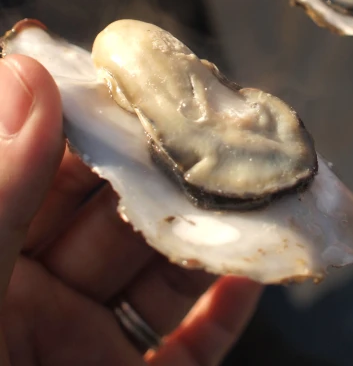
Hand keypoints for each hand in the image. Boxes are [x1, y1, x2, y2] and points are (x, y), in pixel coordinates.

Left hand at [0, 55, 261, 365]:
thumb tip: (27, 77)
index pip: (54, 165)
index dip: (102, 119)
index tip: (151, 78)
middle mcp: (41, 297)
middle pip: (123, 212)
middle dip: (177, 170)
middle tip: (225, 128)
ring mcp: (91, 344)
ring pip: (167, 269)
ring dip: (218, 230)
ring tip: (261, 187)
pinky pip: (196, 341)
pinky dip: (230, 306)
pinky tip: (256, 267)